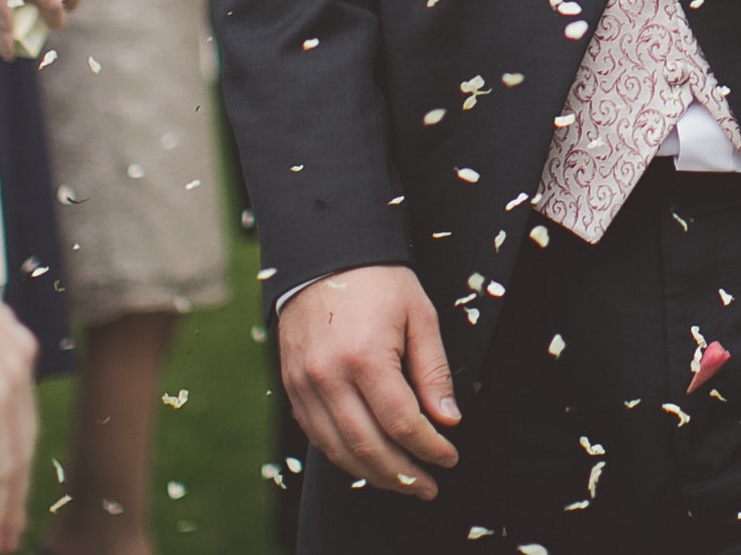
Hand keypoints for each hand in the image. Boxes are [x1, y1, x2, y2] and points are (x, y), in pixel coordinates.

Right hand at [0, 204, 39, 549]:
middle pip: (23, 434)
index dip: (10, 446)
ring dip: (8, 505)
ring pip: (15, 457)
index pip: (14, 405)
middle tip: (11, 522)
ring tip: (1, 541)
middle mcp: (18, 355)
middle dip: (18, 483)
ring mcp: (9, 377)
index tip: (5, 477)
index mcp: (6, 336)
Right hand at [277, 264, 458, 498]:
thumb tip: (448, 419)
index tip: (449, 457)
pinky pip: (316, 435)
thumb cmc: (378, 280)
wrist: (324, 254)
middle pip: (368, 446)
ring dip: (373, 474)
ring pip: (338, 450)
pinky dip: (343, 456)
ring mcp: (304, 385)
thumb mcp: (419, 314)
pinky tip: (367, 461)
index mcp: (365, 357)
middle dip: (403, 474)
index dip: (429, 447)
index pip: (402, 423)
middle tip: (428, 485)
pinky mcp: (291, 387)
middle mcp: (328, 377)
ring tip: (403, 482)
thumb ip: (433, 370)